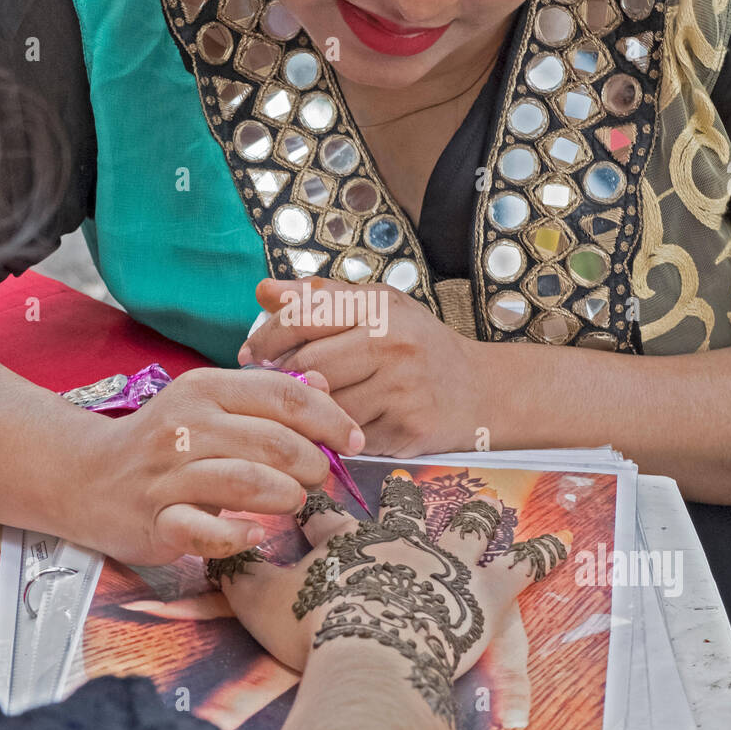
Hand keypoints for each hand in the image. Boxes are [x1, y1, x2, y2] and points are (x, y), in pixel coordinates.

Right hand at [82, 366, 364, 564]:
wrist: (85, 475)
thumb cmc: (163, 441)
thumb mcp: (209, 403)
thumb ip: (265, 393)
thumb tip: (324, 382)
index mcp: (204, 388)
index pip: (284, 394)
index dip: (330, 417)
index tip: (353, 439)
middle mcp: (186, 425)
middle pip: (274, 440)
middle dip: (313, 462)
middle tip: (322, 478)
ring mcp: (168, 474)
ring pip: (246, 481)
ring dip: (285, 495)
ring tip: (295, 502)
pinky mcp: (156, 519)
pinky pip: (205, 532)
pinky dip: (237, 536)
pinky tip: (254, 535)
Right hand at [208, 469, 570, 721]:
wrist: (373, 653)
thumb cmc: (315, 632)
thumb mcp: (258, 603)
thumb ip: (235, 574)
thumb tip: (212, 550)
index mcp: (345, 539)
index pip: (326, 509)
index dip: (317, 499)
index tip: (312, 482)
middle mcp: (400, 538)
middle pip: (404, 507)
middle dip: (403, 496)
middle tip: (406, 485)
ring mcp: (447, 559)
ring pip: (467, 524)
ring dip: (477, 514)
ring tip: (489, 502)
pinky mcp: (488, 588)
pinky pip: (523, 566)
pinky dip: (541, 554)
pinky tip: (561, 542)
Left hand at [238, 276, 493, 456]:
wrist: (479, 391)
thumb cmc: (417, 346)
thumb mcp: (376, 308)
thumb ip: (320, 298)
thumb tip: (263, 291)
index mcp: (379, 307)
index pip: (303, 317)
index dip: (266, 338)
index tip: (251, 356)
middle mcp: (392, 344)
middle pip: (308, 366)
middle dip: (281, 380)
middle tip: (268, 388)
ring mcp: (402, 389)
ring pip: (326, 407)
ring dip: (306, 413)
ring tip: (301, 410)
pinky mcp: (408, 429)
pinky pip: (350, 438)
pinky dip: (335, 437)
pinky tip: (335, 431)